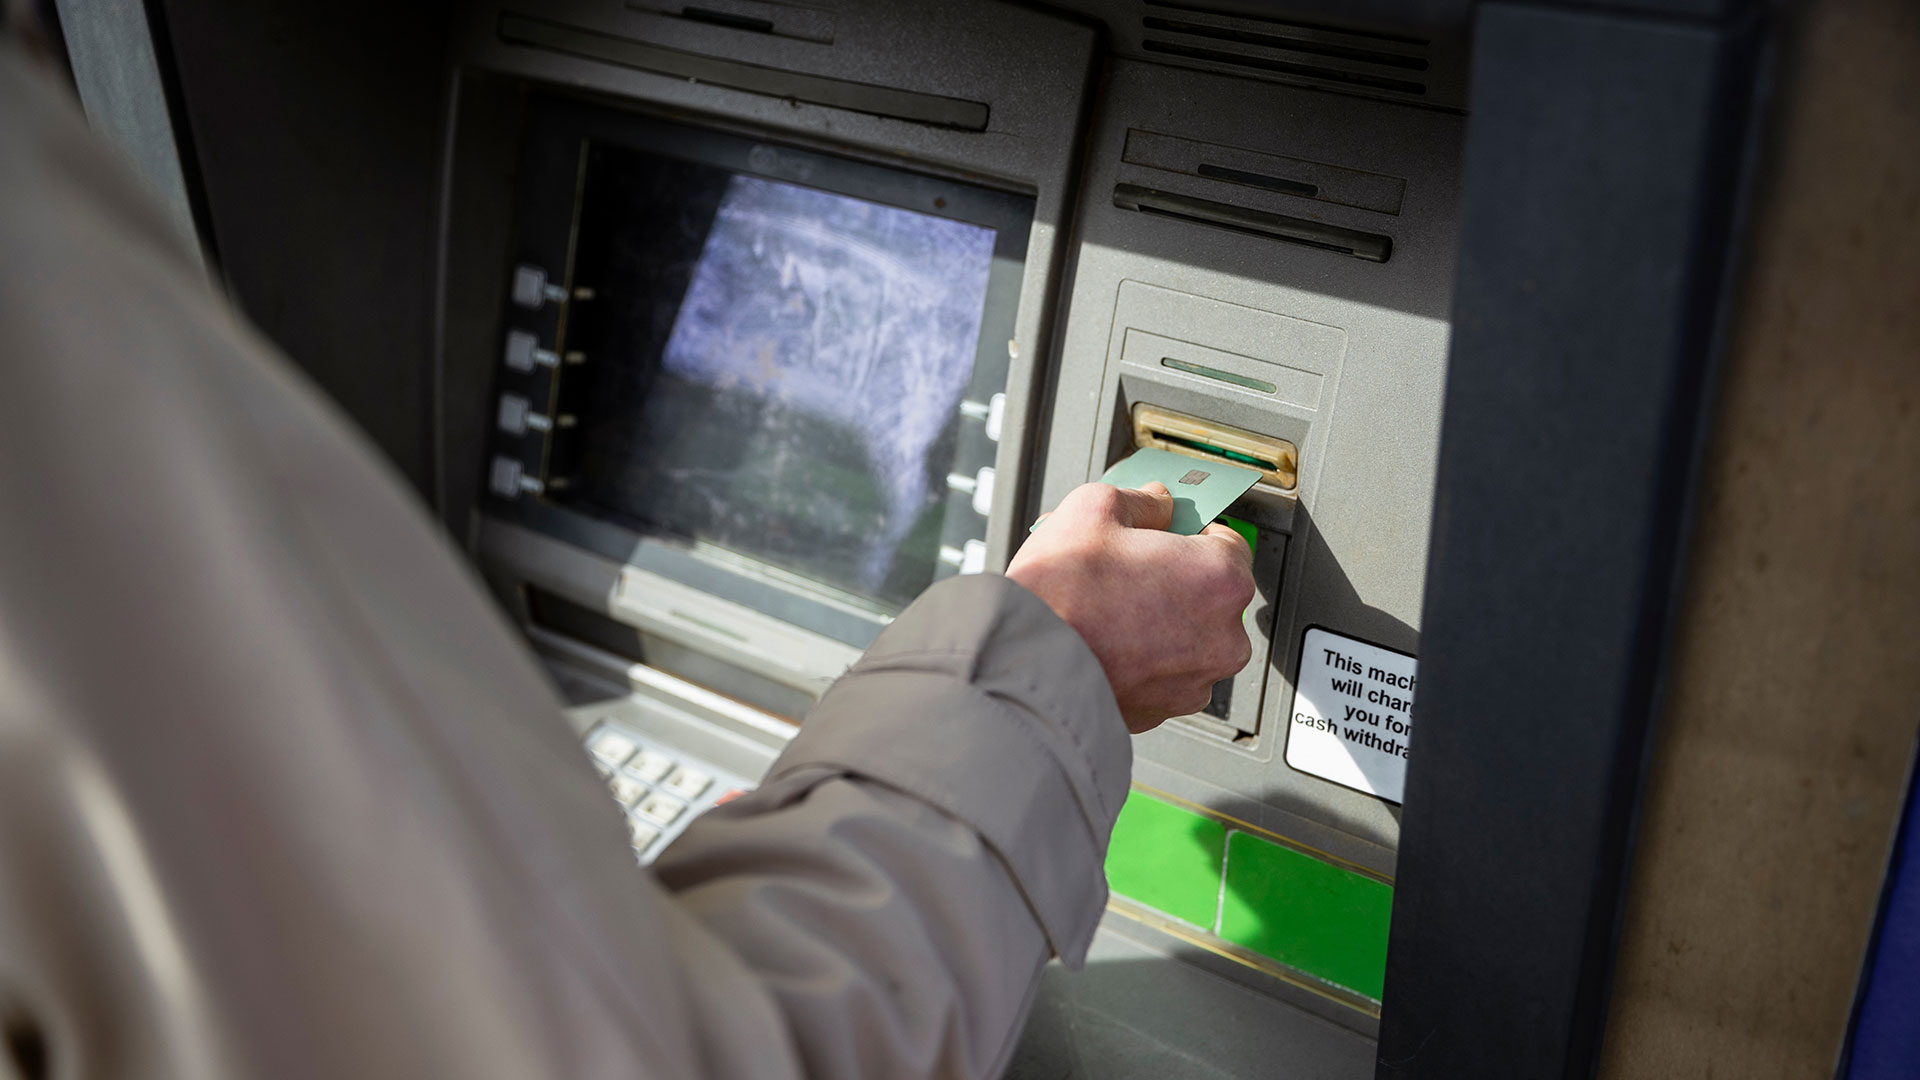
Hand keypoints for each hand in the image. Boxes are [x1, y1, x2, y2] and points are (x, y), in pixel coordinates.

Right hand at [1006, 482, 1254, 733]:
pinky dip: (1143, 658)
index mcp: (1221, 580)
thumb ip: (1140, 500)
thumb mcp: (1094, 509)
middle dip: (1173, 579)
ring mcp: (1197, 681)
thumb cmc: (1062, 595)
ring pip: (1187, 637)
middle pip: (1209, 594)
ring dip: (1159, 621)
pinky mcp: (1166, 710)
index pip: (1229, 542)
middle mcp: (1223, 637)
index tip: (1165, 535)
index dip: (1191, 533)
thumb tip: (1155, 504)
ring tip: (1107, 607)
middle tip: (1125, 570)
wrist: (1025, 668)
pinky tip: (1105, 640)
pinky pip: (1163, 673)